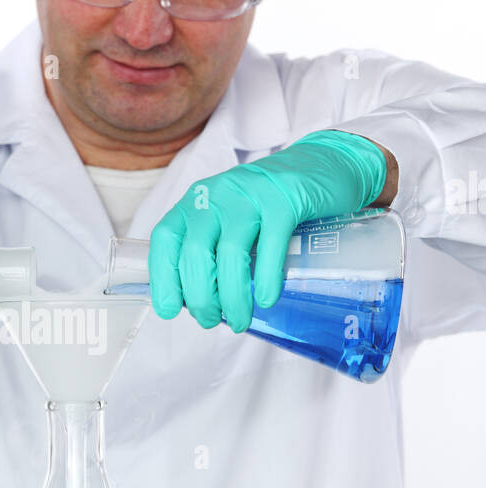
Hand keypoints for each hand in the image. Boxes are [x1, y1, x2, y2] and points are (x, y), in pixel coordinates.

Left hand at [149, 129, 386, 331]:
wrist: (325, 166)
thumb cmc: (271, 205)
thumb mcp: (230, 220)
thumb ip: (212, 250)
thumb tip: (197, 302)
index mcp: (196, 202)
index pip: (166, 240)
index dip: (163, 277)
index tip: (169, 309)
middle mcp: (217, 195)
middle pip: (196, 253)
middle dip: (200, 297)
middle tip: (211, 321)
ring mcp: (250, 195)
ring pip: (230, 253)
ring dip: (232, 297)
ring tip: (239, 321)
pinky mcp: (285, 200)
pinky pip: (271, 245)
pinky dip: (266, 278)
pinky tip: (266, 299)